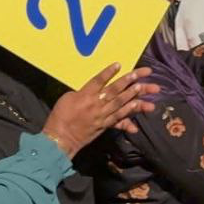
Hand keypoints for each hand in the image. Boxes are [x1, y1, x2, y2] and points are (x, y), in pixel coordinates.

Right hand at [42, 63, 157, 156]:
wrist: (60, 138)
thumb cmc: (60, 116)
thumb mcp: (67, 98)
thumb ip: (82, 92)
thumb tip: (93, 88)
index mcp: (84, 95)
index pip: (98, 81)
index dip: (108, 72)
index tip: (118, 64)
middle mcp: (95, 104)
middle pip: (114, 90)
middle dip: (128, 81)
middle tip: (140, 73)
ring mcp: (101, 115)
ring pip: (120, 103)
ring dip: (132, 94)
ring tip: (143, 87)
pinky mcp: (104, 125)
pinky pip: (118, 118)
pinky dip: (128, 113)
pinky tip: (137, 106)